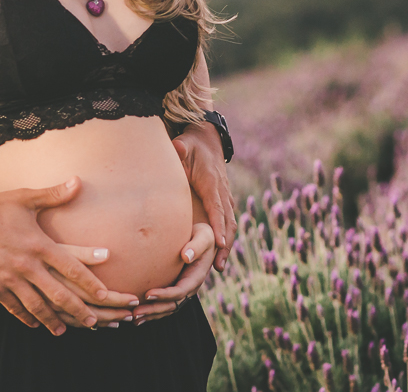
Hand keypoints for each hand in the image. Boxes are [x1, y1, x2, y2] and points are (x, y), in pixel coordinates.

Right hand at [0, 176, 138, 335]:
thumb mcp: (25, 198)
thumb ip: (54, 194)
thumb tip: (78, 181)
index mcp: (39, 244)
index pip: (72, 268)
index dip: (90, 283)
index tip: (105, 295)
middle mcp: (27, 265)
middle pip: (58, 294)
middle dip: (78, 310)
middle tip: (93, 322)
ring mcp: (9, 279)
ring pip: (36, 306)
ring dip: (52, 320)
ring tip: (64, 330)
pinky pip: (13, 307)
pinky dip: (26, 317)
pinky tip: (35, 323)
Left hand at [132, 222, 214, 323]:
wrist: (204, 237)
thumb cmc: (202, 234)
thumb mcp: (204, 236)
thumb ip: (196, 245)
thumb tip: (186, 256)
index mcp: (196, 277)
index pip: (180, 291)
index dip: (164, 295)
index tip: (147, 294)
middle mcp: (190, 288)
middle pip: (172, 305)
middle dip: (154, 310)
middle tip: (135, 313)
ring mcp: (183, 290)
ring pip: (167, 308)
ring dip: (151, 315)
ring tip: (134, 318)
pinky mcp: (176, 289)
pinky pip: (165, 304)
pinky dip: (152, 312)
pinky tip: (139, 315)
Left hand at [173, 121, 236, 270]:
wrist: (208, 140)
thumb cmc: (192, 145)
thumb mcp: (185, 144)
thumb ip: (181, 148)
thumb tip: (177, 147)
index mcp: (212, 182)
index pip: (216, 207)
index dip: (218, 225)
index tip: (219, 243)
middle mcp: (222, 192)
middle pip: (227, 221)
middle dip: (225, 243)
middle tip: (218, 265)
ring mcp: (225, 196)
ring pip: (230, 223)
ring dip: (227, 245)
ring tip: (218, 267)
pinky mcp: (223, 200)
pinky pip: (227, 221)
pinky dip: (226, 238)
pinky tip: (219, 255)